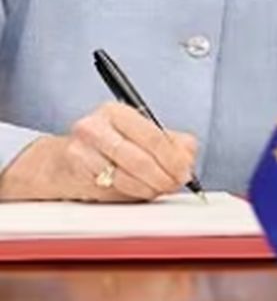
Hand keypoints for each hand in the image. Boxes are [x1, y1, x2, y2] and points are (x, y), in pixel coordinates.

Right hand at [0, 102, 198, 201]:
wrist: (61, 162)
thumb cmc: (108, 146)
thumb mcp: (141, 134)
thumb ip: (172, 142)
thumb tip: (188, 158)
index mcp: (116, 111)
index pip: (154, 137)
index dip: (174, 159)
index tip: (185, 172)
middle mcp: (95, 127)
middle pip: (140, 159)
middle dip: (164, 176)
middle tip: (175, 184)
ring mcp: (81, 150)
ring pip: (127, 177)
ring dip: (150, 188)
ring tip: (159, 188)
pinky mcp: (75, 172)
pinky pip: (112, 188)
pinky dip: (132, 193)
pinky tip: (140, 191)